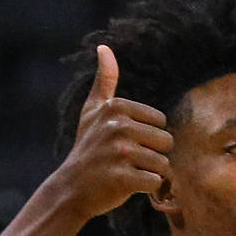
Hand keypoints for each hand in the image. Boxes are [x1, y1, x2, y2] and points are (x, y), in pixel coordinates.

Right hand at [53, 44, 174, 221]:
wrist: (70, 188)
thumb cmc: (87, 149)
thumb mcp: (92, 111)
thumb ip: (104, 80)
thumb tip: (104, 47)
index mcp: (116, 107)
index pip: (161, 122)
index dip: (148, 137)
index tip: (125, 143)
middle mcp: (118, 126)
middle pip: (166, 142)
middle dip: (152, 155)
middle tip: (128, 162)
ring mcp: (120, 153)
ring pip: (162, 164)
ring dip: (149, 172)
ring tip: (127, 173)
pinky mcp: (123, 178)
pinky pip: (155, 182)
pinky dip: (146, 188)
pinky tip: (127, 185)